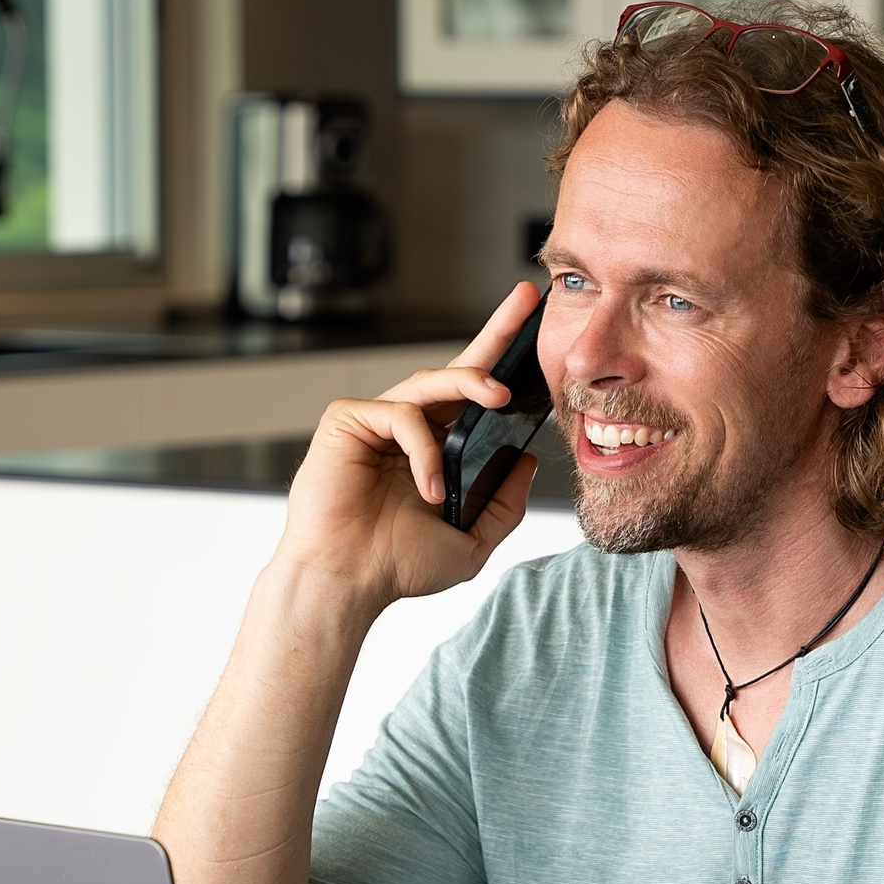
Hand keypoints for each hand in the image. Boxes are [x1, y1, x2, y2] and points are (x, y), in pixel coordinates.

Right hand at [269, 281, 541, 612]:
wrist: (346, 582)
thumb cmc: (396, 565)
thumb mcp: (471, 540)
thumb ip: (503, 505)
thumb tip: (527, 462)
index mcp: (436, 449)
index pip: (475, 398)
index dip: (503, 365)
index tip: (536, 333)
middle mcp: (408, 428)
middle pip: (456, 368)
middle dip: (496, 332)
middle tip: (526, 300)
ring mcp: (376, 420)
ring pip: (431, 382)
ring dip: (471, 384)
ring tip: (499, 398)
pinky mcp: (348, 420)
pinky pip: (401, 415)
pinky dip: (423, 449)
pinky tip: (429, 486)